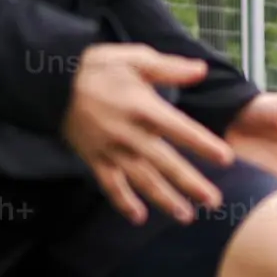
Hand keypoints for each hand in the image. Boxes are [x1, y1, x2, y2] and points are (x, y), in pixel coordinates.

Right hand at [62, 44, 237, 222]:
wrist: (51, 82)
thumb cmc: (98, 67)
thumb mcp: (134, 58)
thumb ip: (169, 68)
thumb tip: (201, 70)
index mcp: (143, 107)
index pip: (180, 130)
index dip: (203, 145)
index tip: (226, 159)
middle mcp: (129, 134)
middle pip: (165, 163)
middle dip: (190, 184)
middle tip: (214, 202)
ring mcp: (111, 150)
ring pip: (142, 180)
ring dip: (165, 199)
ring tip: (186, 216)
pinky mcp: (94, 159)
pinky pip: (110, 185)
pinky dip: (123, 202)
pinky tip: (139, 217)